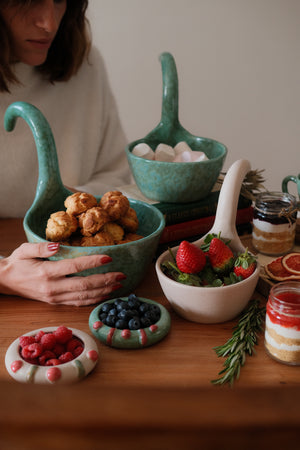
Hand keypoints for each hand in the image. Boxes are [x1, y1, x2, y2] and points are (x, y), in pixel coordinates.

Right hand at [0, 242, 125, 305]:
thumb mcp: (24, 250)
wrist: (5, 281)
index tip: (109, 257)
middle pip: (84, 286)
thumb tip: (58, 245)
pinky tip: (105, 295)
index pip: (74, 267)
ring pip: (83, 297)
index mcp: (46, 272)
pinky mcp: (56, 303)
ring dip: (103, 292)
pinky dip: (93, 300)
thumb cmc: (17, 262)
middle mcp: (52, 288)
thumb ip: (41, 247)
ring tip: (118, 285)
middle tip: (121, 275)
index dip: (92, 262)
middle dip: (105, 280)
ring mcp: (55, 298)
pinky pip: (78, 303)